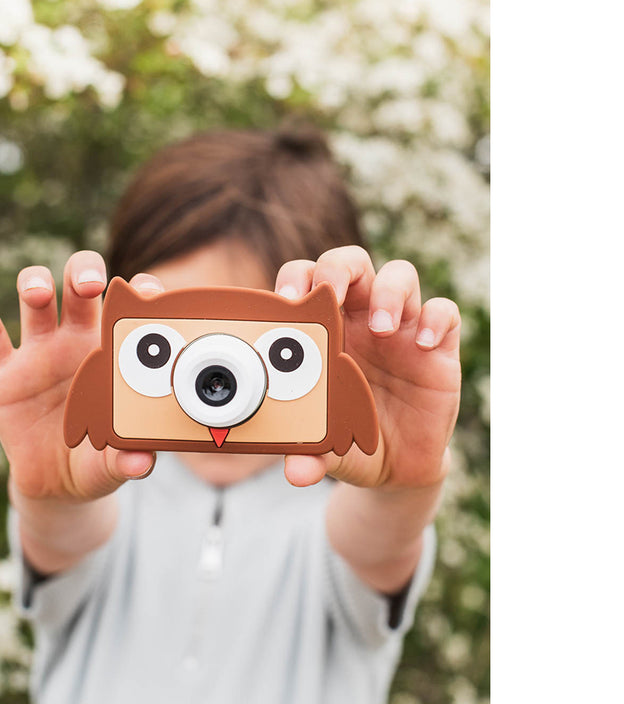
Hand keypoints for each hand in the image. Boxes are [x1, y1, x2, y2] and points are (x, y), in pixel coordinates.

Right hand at [0, 251, 156, 502]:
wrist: (55, 484)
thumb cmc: (96, 460)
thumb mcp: (113, 461)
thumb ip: (126, 457)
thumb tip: (141, 464)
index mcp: (112, 352)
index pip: (128, 304)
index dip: (138, 288)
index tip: (145, 290)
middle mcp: (76, 341)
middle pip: (78, 285)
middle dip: (83, 272)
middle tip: (90, 284)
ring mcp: (38, 353)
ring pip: (35, 299)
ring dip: (35, 284)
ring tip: (38, 294)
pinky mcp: (3, 373)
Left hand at [275, 246, 460, 490]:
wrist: (395, 467)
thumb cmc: (348, 441)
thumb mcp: (325, 447)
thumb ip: (308, 452)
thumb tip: (295, 471)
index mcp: (322, 329)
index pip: (306, 280)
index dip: (296, 278)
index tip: (290, 300)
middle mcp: (359, 319)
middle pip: (350, 262)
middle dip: (338, 267)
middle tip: (330, 294)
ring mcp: (400, 329)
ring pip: (399, 275)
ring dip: (388, 292)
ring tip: (380, 327)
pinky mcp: (438, 347)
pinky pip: (443, 313)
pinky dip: (435, 319)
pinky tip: (423, 346)